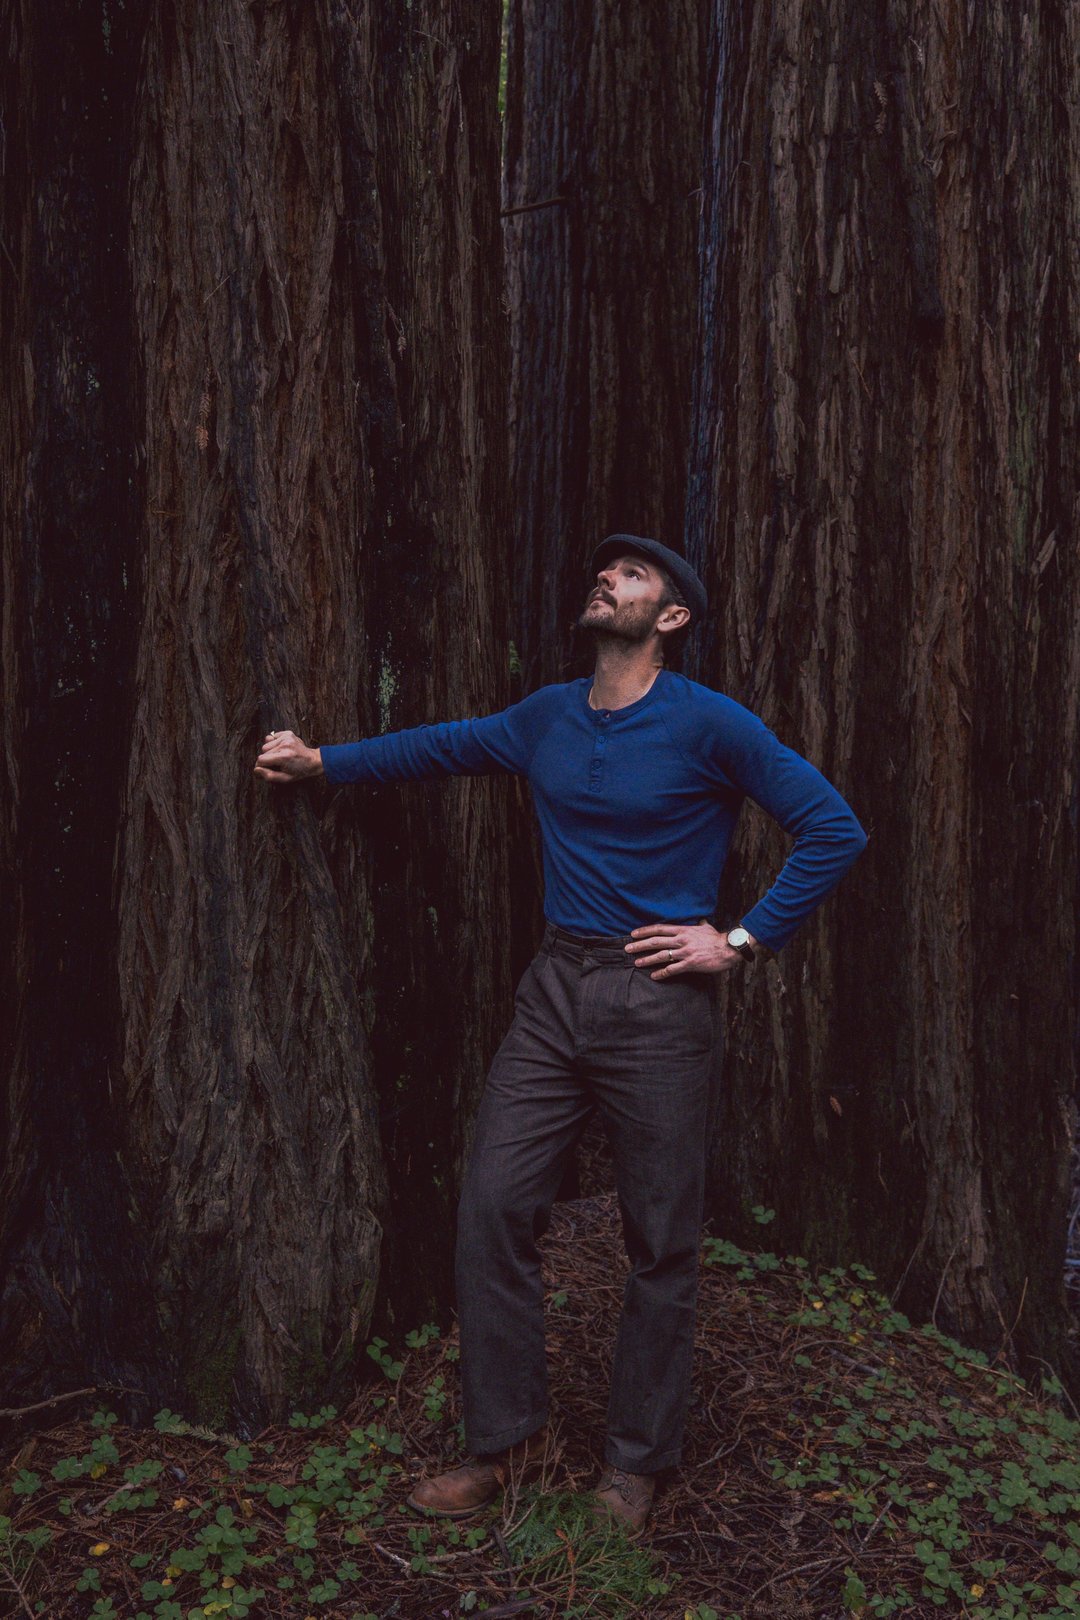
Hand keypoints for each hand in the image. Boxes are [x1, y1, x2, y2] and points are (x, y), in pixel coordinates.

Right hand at [254, 729, 323, 783]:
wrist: (314, 761)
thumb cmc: (300, 771)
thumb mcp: (285, 779)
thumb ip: (269, 776)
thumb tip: (256, 769)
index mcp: (284, 757)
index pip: (261, 759)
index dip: (261, 765)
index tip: (266, 768)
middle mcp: (284, 745)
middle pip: (263, 751)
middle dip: (267, 758)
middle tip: (277, 763)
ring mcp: (286, 737)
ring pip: (266, 743)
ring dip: (271, 750)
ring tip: (280, 755)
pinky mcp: (288, 733)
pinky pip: (272, 737)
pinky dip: (274, 743)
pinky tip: (282, 748)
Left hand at [624, 921, 752, 980]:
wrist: (729, 948)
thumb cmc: (717, 938)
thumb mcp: (706, 927)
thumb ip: (699, 925)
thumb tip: (700, 921)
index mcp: (683, 930)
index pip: (659, 929)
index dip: (645, 931)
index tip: (634, 934)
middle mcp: (681, 940)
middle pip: (656, 942)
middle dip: (640, 945)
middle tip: (628, 948)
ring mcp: (685, 952)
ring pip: (661, 955)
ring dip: (647, 959)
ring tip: (636, 962)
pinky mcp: (690, 964)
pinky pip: (672, 969)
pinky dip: (662, 973)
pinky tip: (654, 976)